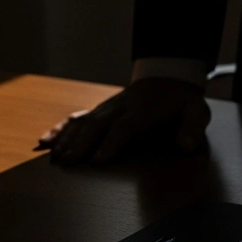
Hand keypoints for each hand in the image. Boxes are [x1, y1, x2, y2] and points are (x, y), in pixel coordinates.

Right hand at [39, 77, 210, 163]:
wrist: (168, 77)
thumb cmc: (182, 101)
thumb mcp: (196, 112)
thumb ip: (193, 128)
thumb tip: (186, 146)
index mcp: (142, 111)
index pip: (124, 127)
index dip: (111, 143)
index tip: (98, 160)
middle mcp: (119, 108)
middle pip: (96, 125)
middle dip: (80, 144)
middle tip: (67, 163)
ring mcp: (107, 108)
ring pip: (82, 122)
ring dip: (66, 138)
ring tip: (53, 156)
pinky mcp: (99, 111)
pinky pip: (76, 118)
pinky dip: (59, 129)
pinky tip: (44, 141)